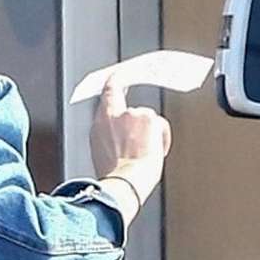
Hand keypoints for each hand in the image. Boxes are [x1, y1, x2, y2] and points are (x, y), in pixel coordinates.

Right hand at [90, 74, 171, 197]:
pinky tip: (155, 154)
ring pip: (148, 121)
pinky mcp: (149, 119)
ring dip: (149, 137)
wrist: (124, 184)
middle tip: (144, 138)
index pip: (108, 91)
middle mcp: (115, 115)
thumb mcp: (103, 154)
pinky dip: (161, 140)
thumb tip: (121, 136)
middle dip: (140, 126)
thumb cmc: (115, 177)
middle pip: (133, 111)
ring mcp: (133, 115)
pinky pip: (160, 126)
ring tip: (144, 157)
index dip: (116, 80)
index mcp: (99, 124)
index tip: (121, 75)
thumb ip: (111, 136)